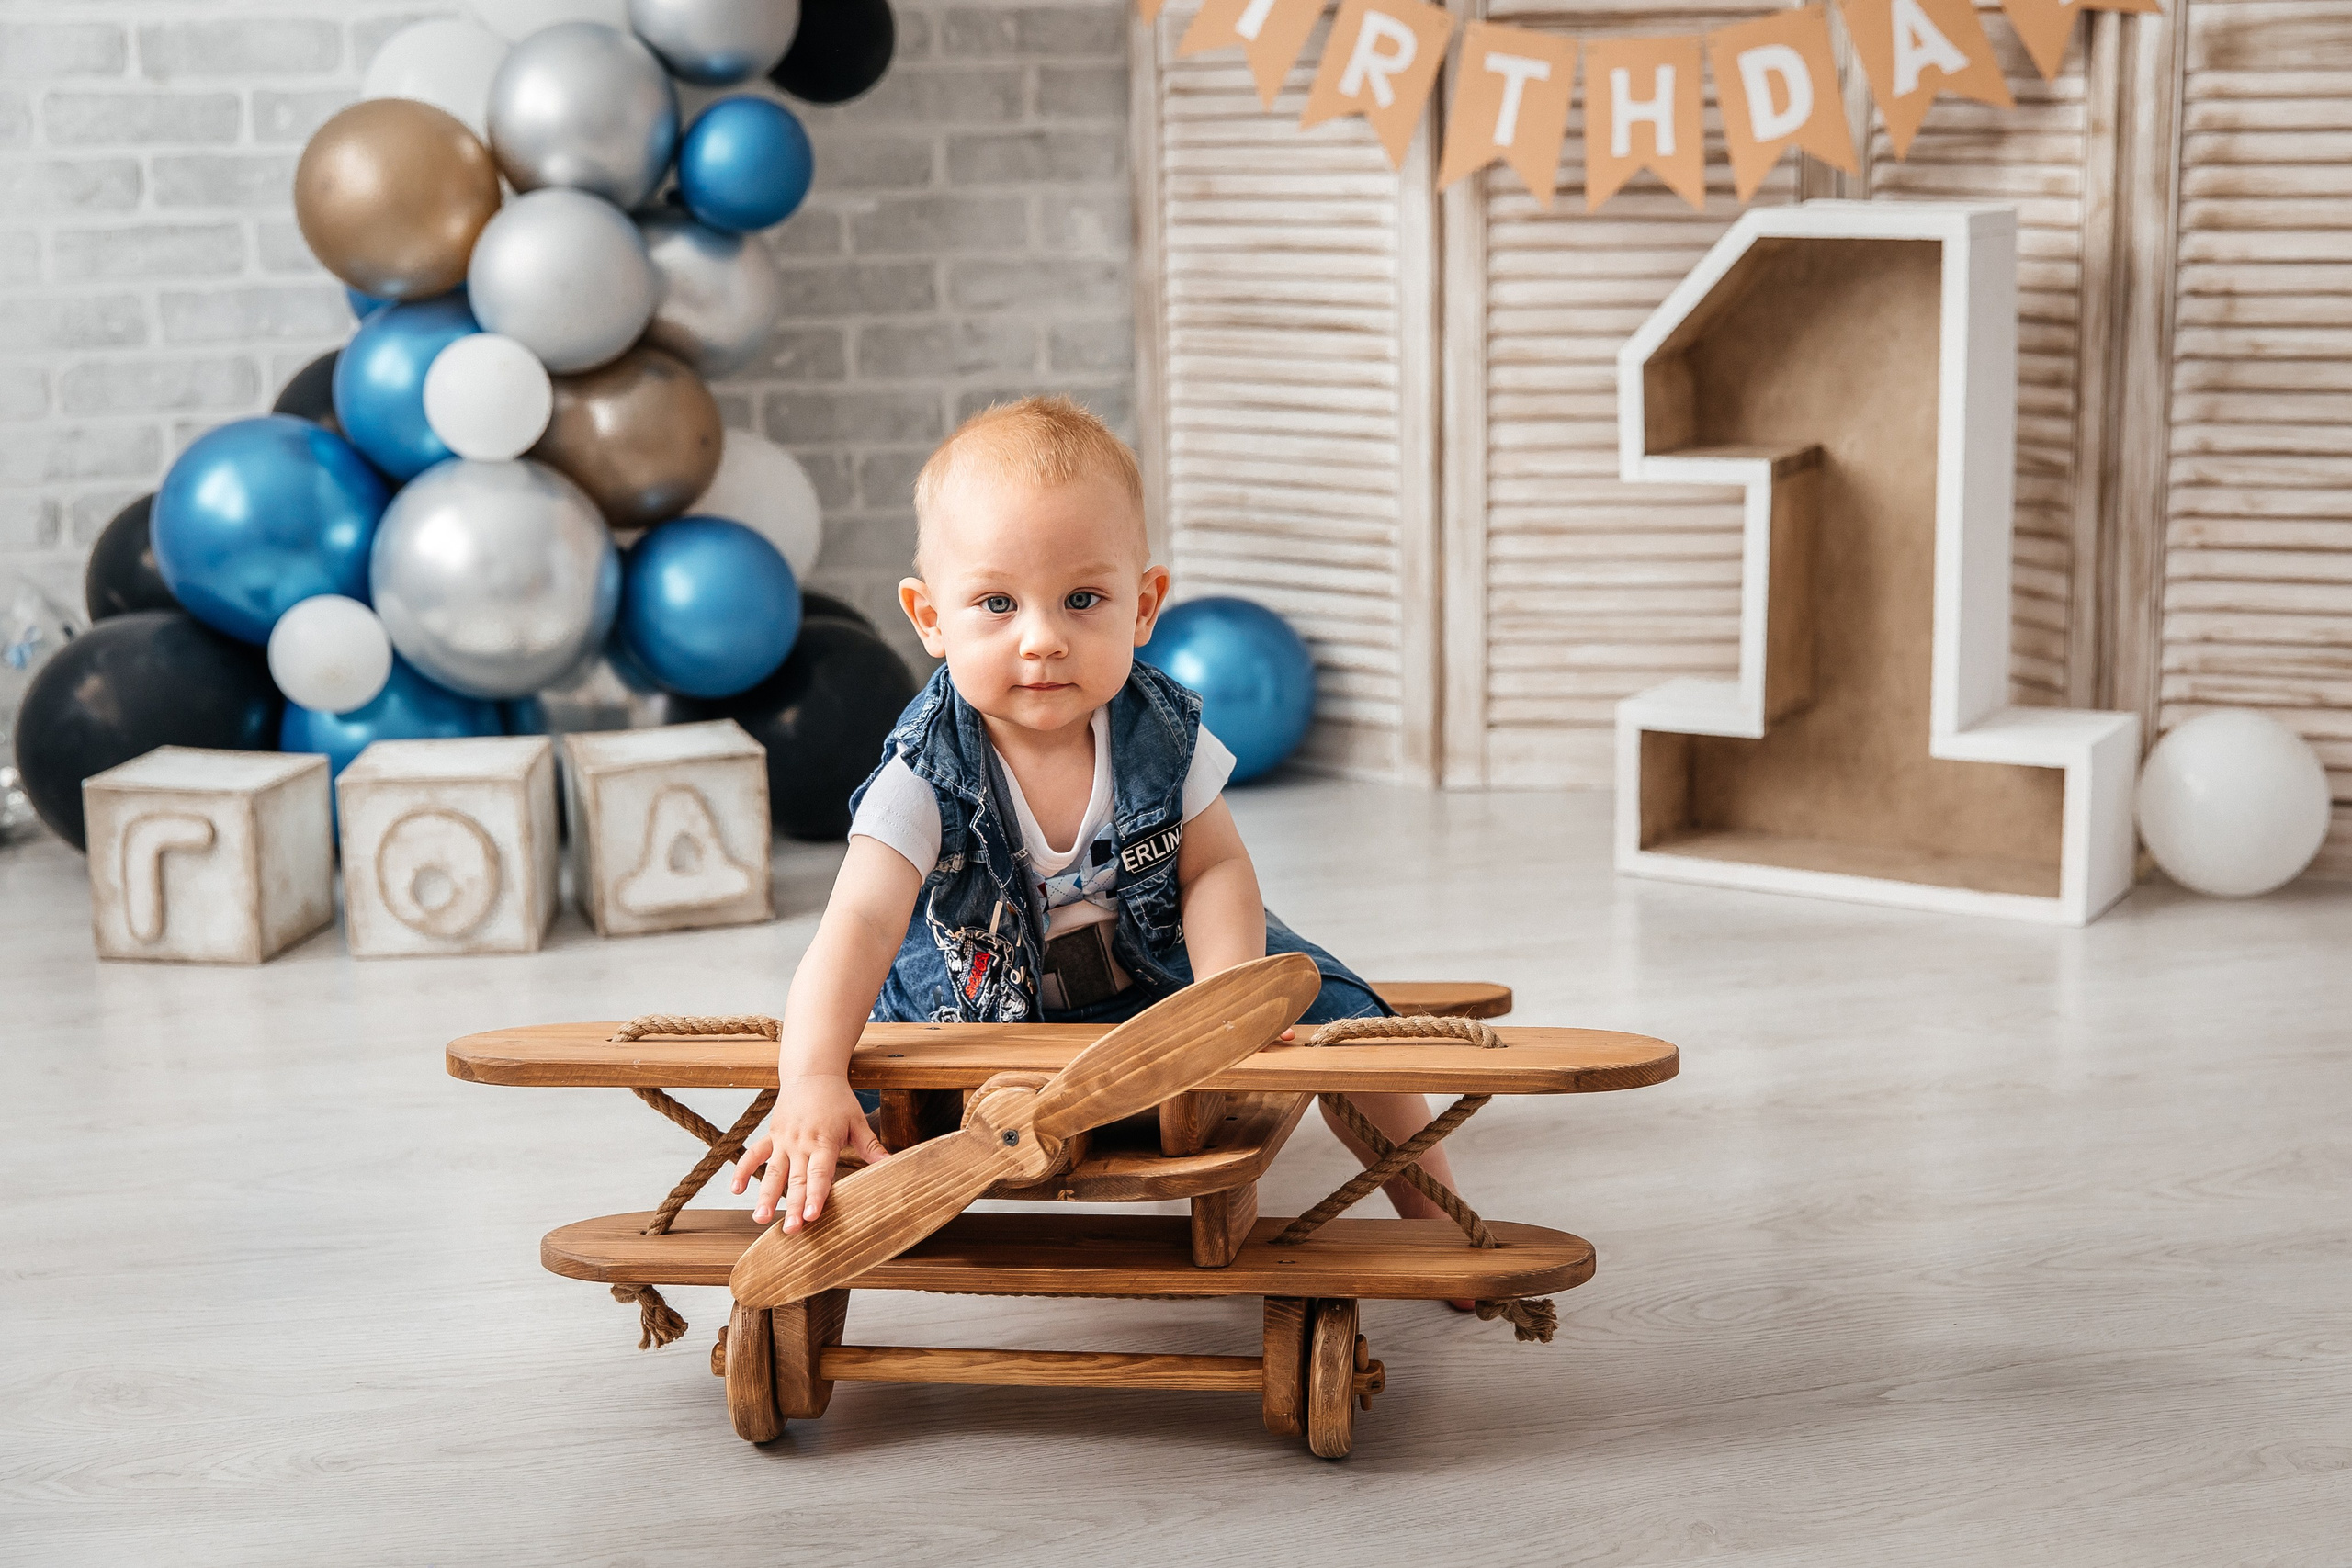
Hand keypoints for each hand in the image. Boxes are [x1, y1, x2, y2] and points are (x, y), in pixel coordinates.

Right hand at [732, 1074, 890, 1230]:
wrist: (812, 1072)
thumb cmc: (838, 1098)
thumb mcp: (857, 1120)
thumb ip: (871, 1146)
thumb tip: (893, 1164)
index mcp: (823, 1141)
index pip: (819, 1173)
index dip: (815, 1195)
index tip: (812, 1216)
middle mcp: (800, 1143)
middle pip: (795, 1179)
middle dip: (792, 1206)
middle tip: (791, 1230)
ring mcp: (783, 1140)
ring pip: (772, 1172)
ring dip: (765, 1196)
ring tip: (760, 1218)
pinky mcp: (771, 1136)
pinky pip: (754, 1155)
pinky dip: (743, 1171)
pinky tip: (737, 1190)